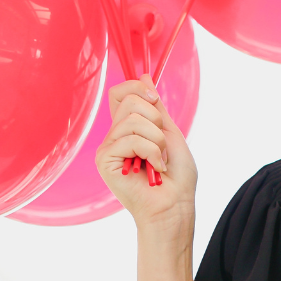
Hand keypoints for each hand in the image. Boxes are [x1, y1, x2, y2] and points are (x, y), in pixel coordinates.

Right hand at [96, 78, 195, 239]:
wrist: (175, 205)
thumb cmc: (176, 177)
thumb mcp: (170, 132)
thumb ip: (155, 107)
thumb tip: (144, 75)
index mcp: (128, 128)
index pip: (120, 92)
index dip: (137, 88)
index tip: (155, 100)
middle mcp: (114, 136)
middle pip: (128, 100)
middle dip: (156, 120)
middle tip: (162, 145)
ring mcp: (108, 148)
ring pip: (133, 120)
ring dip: (157, 141)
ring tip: (159, 161)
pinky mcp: (104, 160)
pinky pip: (130, 139)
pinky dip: (151, 152)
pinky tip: (153, 169)